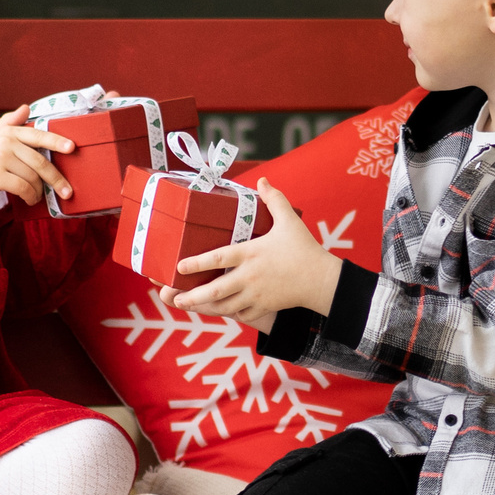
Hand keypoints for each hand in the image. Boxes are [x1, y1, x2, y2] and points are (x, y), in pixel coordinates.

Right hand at [0, 105, 75, 208]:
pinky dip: (30, 197)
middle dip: (56, 178)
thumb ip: (9, 122)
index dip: (56, 141)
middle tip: (67, 190)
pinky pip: (23, 187)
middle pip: (39, 160)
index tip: (72, 148)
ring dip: (39, 191)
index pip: (37, 135)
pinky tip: (30, 201)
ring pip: (32, 177)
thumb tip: (26, 107)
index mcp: (7, 131)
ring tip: (38, 197)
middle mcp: (4, 141)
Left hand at [168, 181, 341, 331]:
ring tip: (186, 306)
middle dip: (192, 296)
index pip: (218, 257)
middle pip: (215, 290)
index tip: (179, 267)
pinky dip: (231, 313)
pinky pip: (242, 314)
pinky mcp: (265, 307)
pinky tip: (223, 310)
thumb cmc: (304, 248)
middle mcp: (250, 276)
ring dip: (204, 308)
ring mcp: (256, 294)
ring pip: (224, 306)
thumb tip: (262, 180)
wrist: (322, 280)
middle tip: (173, 297)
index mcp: (251, 253)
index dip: (196, 263)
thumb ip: (274, 199)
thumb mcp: (289, 221)